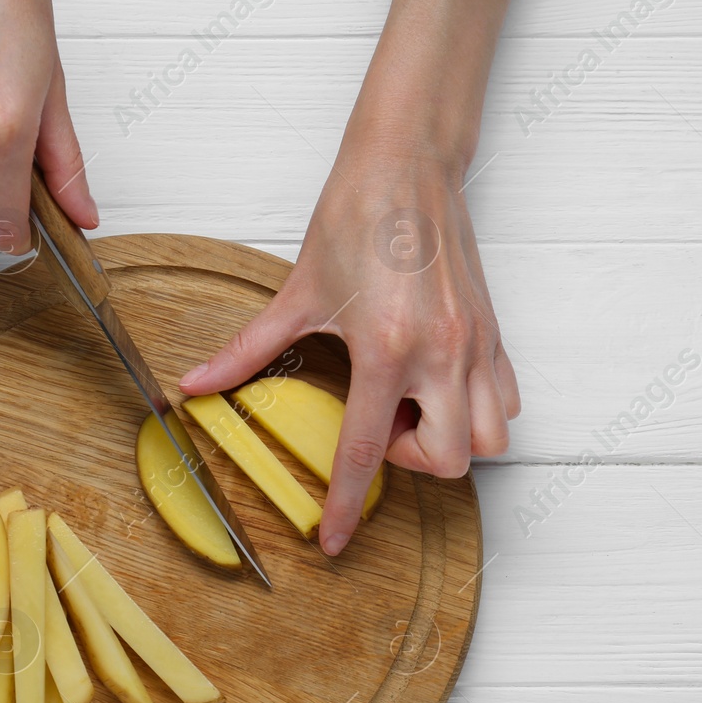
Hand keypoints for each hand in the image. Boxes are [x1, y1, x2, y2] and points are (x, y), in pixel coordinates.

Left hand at [178, 138, 519, 554]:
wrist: (406, 163)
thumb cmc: (356, 217)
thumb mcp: (295, 293)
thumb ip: (245, 351)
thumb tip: (194, 384)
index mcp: (388, 348)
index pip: (368, 451)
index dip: (347, 505)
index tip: (333, 539)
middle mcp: (442, 352)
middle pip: (449, 460)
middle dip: (411, 462)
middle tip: (379, 428)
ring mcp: (475, 343)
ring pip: (492, 437)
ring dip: (451, 440)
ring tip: (411, 407)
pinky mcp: (492, 331)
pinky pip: (507, 400)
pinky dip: (477, 411)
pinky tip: (437, 386)